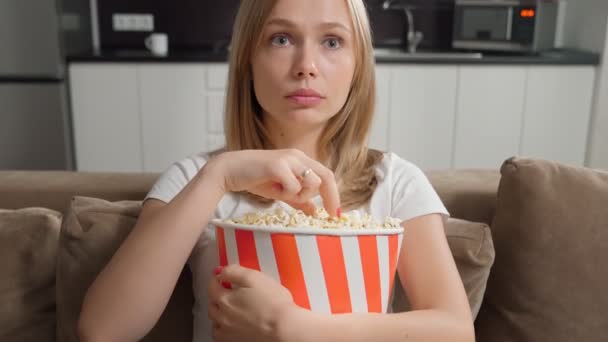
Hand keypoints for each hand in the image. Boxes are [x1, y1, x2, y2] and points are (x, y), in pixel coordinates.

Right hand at [208, 149, 339, 215]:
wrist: (229, 170)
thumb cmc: (255, 179)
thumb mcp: (280, 191)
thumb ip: (298, 199)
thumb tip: (314, 211)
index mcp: (300, 159)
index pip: (326, 175)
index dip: (333, 194)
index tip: (335, 213)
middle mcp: (297, 156)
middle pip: (325, 177)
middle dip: (328, 197)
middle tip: (326, 214)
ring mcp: (288, 159)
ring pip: (311, 182)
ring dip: (300, 194)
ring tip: (282, 193)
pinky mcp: (278, 166)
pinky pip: (293, 187)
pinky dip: (285, 193)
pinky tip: (272, 189)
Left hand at [208, 265, 296, 341]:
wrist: (283, 328)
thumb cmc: (273, 304)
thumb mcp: (254, 277)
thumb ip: (234, 272)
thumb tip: (222, 271)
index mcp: (225, 299)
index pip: (212, 286)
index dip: (216, 278)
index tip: (221, 276)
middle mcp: (222, 316)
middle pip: (212, 304)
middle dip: (217, 295)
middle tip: (226, 291)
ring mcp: (228, 332)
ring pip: (215, 321)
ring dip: (218, 313)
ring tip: (229, 309)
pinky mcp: (235, 341)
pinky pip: (221, 336)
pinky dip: (222, 329)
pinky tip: (231, 326)